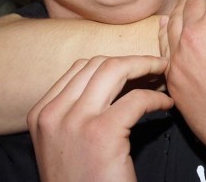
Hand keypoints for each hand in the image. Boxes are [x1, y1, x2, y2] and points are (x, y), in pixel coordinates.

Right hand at [27, 55, 172, 181]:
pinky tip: (165, 105)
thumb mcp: (65, 145)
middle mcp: (52, 113)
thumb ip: (76, 113)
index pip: (79, 69)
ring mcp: (74, 122)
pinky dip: (156, 98)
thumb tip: (115, 82)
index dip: (112, 63)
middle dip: (131, 60)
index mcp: (40, 114)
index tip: (134, 68)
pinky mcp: (101, 134)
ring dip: (145, 66)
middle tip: (155, 65)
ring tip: (163, 73)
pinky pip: (136, 99)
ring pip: (114, 70)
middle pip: (97, 64)